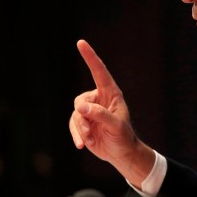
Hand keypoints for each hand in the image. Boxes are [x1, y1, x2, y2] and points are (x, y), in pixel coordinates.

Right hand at [69, 39, 154, 186]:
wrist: (120, 153)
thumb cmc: (123, 137)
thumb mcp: (115, 126)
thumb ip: (100, 115)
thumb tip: (81, 108)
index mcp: (111, 94)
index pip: (99, 72)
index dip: (90, 57)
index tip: (81, 42)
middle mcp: (98, 99)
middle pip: (80, 101)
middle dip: (83, 117)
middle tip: (91, 130)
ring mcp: (90, 111)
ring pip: (75, 115)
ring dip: (80, 129)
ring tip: (89, 140)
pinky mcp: (83, 122)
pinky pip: (73, 125)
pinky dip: (76, 135)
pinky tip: (83, 145)